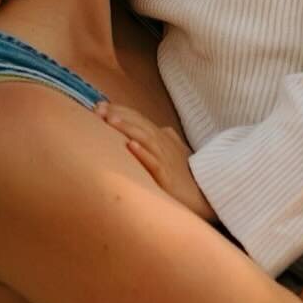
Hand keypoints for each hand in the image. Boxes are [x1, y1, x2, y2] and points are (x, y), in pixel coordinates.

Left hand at [95, 100, 216, 221]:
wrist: (203, 197)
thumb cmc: (187, 176)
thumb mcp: (177, 153)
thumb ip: (167, 140)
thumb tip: (163, 128)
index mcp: (163, 138)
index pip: (139, 118)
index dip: (121, 110)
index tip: (100, 105)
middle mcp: (164, 144)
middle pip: (139, 124)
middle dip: (119, 114)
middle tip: (98, 108)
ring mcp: (166, 159)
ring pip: (145, 139)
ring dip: (128, 128)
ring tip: (111, 120)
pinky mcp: (167, 177)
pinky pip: (154, 163)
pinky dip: (143, 153)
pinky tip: (130, 146)